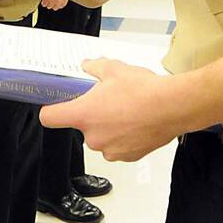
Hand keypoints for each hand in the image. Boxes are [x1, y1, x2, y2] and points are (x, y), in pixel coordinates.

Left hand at [40, 59, 180, 161]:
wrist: (172, 107)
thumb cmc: (144, 90)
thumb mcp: (114, 69)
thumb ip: (95, 67)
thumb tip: (88, 66)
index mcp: (83, 114)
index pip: (49, 117)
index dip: (51, 110)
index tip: (56, 106)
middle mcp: (92, 136)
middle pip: (81, 127)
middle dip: (92, 115)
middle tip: (108, 101)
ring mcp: (109, 149)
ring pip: (101, 137)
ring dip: (109, 127)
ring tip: (127, 111)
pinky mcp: (127, 156)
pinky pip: (118, 146)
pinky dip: (124, 137)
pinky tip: (137, 122)